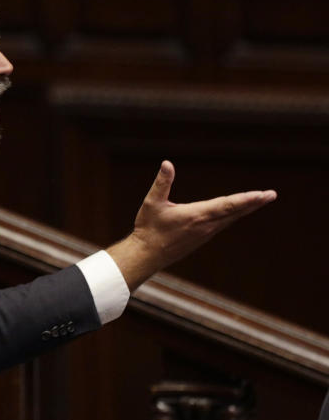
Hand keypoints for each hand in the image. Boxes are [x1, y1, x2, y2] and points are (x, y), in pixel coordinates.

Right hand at [107, 160, 276, 289]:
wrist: (147, 255)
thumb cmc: (148, 228)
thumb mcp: (152, 203)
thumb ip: (161, 183)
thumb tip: (167, 163)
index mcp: (197, 215)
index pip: (227, 205)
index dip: (246, 199)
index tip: (262, 194)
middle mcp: (206, 225)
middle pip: (235, 212)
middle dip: (255, 202)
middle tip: (272, 194)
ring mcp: (206, 233)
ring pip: (231, 218)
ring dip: (247, 208)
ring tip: (261, 199)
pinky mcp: (203, 237)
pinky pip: (224, 223)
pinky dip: (235, 215)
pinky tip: (239, 211)